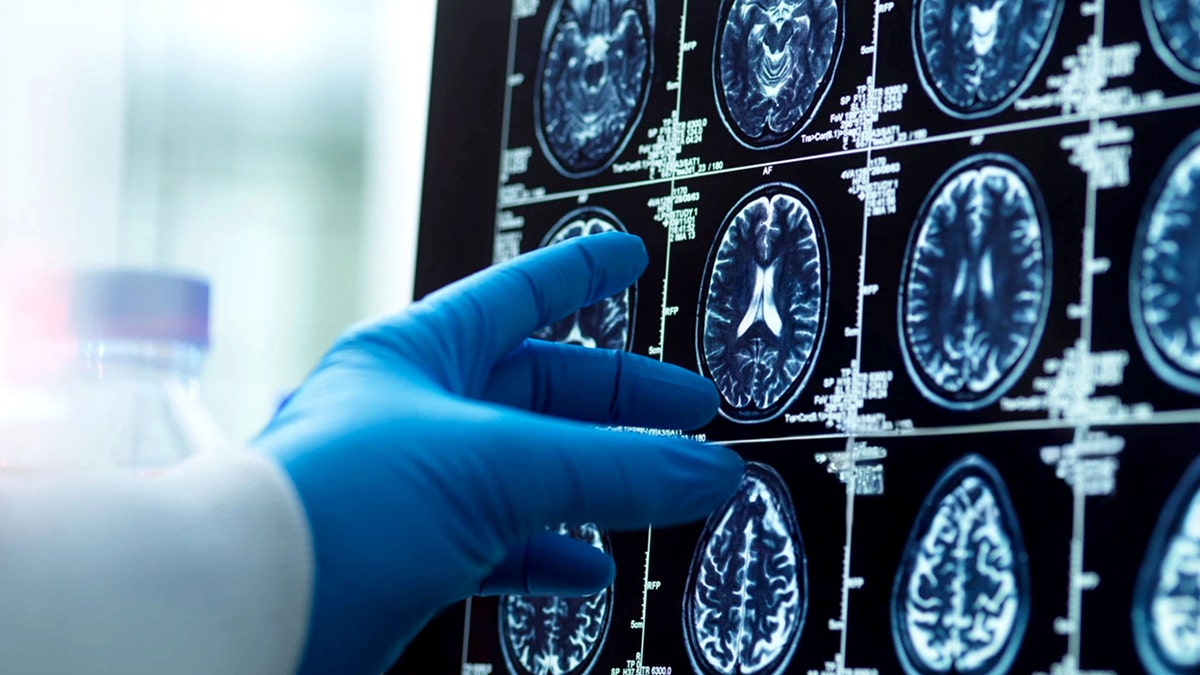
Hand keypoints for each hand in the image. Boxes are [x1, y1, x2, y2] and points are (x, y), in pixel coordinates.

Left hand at [253, 232, 744, 673]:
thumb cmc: (333, 507)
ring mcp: (413, 487)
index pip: (516, 294)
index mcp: (417, 354)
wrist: (248, 612)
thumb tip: (708, 472)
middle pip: (538, 389)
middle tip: (688, 410)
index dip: (578, 274)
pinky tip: (591, 568)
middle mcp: (414, 413)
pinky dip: (553, 555)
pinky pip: (502, 544)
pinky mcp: (410, 559)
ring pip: (528, 472)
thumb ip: (610, 468)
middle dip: (617, 400)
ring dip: (597, 483)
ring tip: (663, 488)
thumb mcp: (492, 465)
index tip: (625, 259)